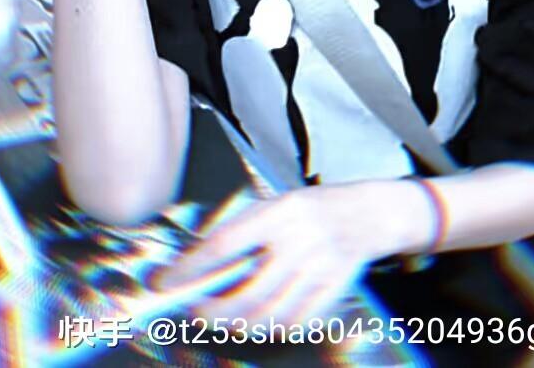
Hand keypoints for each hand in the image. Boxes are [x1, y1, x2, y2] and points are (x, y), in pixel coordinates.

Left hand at [152, 184, 394, 329]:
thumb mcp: (276, 203)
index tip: (166, 281)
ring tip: (221, 318)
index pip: (227, 244)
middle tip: (193, 310)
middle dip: (213, 310)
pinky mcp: (334, 291)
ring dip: (237, 325)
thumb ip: (242, 229)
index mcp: (281, 211)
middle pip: (249, 294)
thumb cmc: (311, 208)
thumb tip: (198, 259)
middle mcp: (301, 241)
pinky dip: (270, 330)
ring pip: (270, 316)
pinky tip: (257, 322)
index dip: (192, 267)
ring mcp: (320, 270)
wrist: (367, 213)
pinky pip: (295, 324)